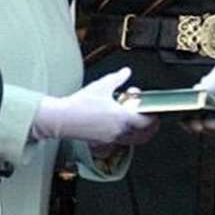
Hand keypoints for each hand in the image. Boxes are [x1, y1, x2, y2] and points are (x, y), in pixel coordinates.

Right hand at [33, 68, 158, 146]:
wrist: (61, 118)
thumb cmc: (80, 103)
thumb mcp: (102, 86)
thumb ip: (118, 78)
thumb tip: (126, 71)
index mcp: (122, 118)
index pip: (146, 122)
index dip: (153, 116)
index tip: (153, 110)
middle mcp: (119, 131)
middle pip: (144, 135)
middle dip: (150, 127)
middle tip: (150, 118)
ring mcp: (111, 139)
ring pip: (133, 140)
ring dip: (139, 132)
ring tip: (136, 121)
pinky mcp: (103, 142)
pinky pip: (121, 141)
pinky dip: (126, 135)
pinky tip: (120, 124)